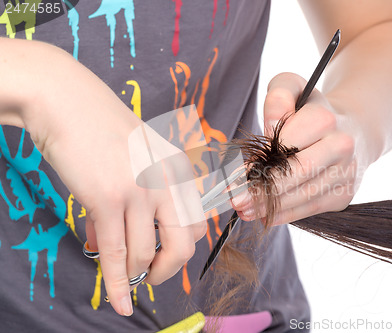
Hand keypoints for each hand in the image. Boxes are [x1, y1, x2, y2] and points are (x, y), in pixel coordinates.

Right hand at [25, 47, 205, 315]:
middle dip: (169, 270)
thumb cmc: (102, 126)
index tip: (166, 257)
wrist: (66, 100)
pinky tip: (117, 301)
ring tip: (125, 274)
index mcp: (181, 168)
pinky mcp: (107, 200)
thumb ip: (149, 191)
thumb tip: (140, 234)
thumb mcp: (142, 155)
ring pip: (147, 254)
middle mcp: (168, 181)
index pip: (199, 223)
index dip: (183, 248)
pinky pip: (116, 253)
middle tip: (153, 277)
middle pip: (185, 245)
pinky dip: (118, 282)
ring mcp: (139, 190)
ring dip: (136, 273)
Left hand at [232, 72, 365, 224]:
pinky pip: (311, 209)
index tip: (237, 173)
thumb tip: (269, 128)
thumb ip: (278, 97)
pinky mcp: (344, 194)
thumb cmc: (311, 110)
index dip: (260, 160)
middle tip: (235, 199)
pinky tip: (264, 216)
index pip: (287, 143)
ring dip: (270, 207)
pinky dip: (285, 215)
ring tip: (244, 210)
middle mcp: (342, 146)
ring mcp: (346, 173)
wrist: (353, 130)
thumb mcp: (293, 88)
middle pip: (298, 172)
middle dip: (263, 188)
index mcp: (326, 118)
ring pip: (304, 195)